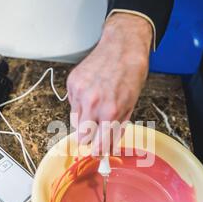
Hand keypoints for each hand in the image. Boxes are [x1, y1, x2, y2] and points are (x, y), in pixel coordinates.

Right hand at [66, 13, 151, 154]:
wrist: (122, 48)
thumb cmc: (130, 75)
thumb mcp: (130, 106)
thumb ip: (117, 129)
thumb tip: (108, 148)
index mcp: (110, 112)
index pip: (97, 144)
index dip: (97, 152)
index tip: (97, 153)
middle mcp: (92, 103)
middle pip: (81, 136)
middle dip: (89, 137)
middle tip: (97, 130)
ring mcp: (79, 93)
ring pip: (75, 121)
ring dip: (84, 119)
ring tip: (97, 106)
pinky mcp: (72, 84)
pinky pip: (72, 104)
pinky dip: (80, 103)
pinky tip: (92, 92)